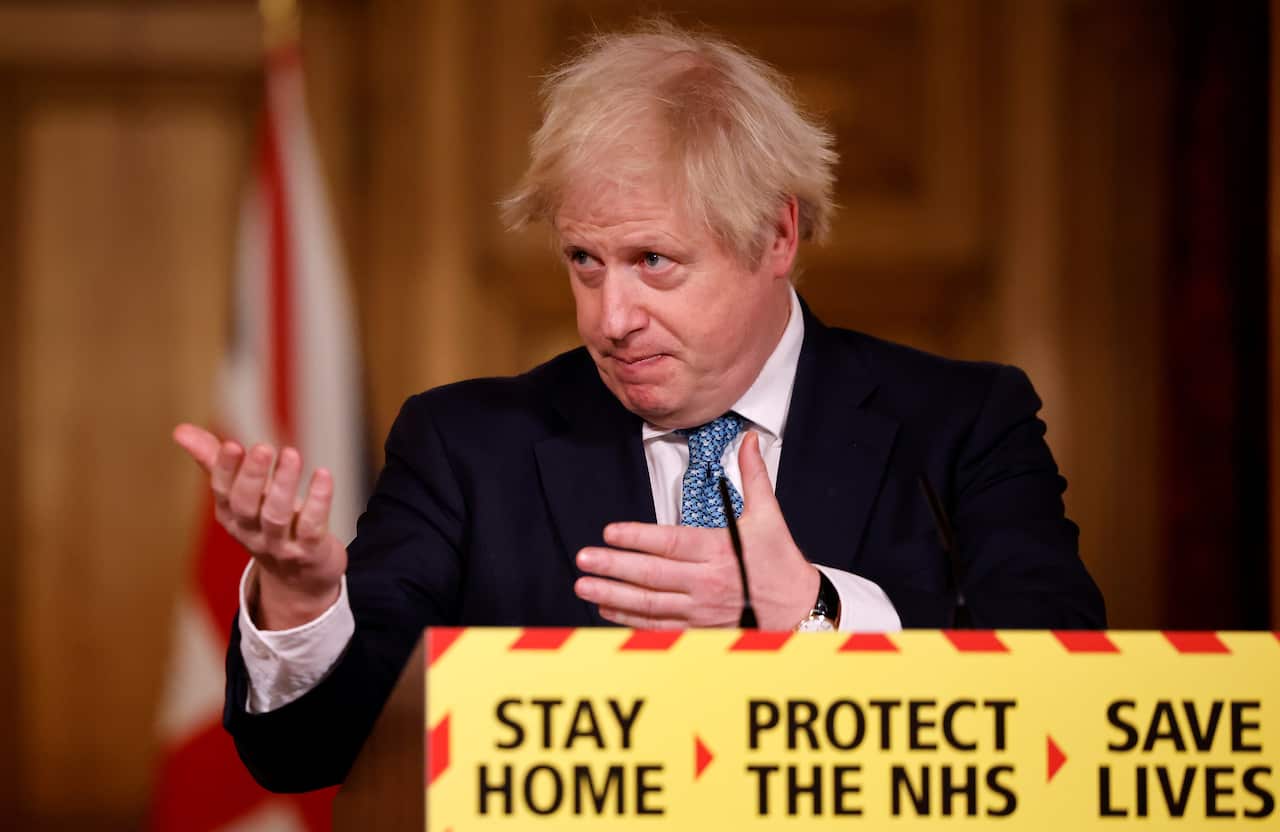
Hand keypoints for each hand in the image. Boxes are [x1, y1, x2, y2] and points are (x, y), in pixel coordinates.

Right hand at [172, 423, 346, 629]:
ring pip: (277, 516)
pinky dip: (318, 501)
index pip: (222, 492)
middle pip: (246, 505)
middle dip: (252, 476)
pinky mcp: (309, 551)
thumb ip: (214, 461)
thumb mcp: (240, 495)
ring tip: (292, 454)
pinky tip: (323, 475)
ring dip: (284, 485)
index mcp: (231, 515)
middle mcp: (251, 532)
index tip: (232, 445)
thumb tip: (180, 430)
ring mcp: (280, 545)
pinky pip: (312, 528)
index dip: (226, 469)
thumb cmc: (267, 524)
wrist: (299, 579)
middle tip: (263, 447)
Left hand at [574, 431, 818, 629]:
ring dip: (613, 595)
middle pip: (652, 575)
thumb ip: (752, 476)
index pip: (670, 542)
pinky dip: (630, 619)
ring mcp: (701, 609)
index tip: (609, 532)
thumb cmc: (780, 562)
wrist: (799, 609)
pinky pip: (659, 626)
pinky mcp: (700, 628)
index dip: (637, 537)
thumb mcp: (769, 515)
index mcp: (719, 550)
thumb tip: (749, 440)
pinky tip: (607, 608)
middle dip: (614, 567)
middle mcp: (706, 582)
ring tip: (584, 585)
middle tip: (584, 559)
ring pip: (650, 604)